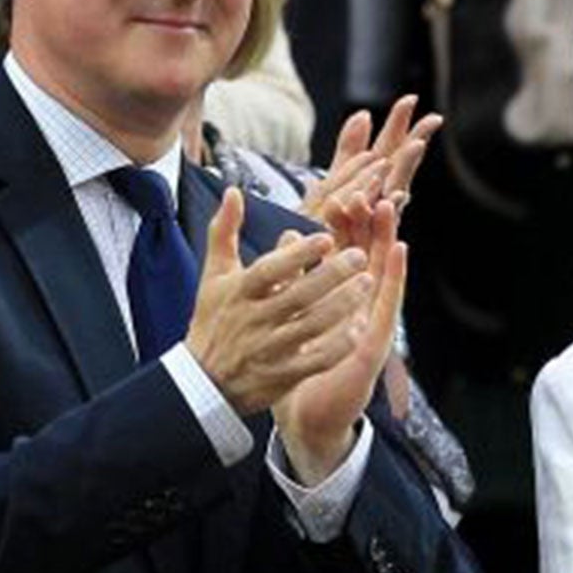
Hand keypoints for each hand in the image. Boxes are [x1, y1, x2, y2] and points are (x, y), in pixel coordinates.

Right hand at [185, 187, 374, 417]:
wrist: (204, 381)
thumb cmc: (214, 319)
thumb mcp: (214, 275)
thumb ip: (224, 232)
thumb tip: (233, 190)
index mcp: (238, 293)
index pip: (269, 271)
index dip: (297, 255)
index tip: (327, 236)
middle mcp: (253, 320)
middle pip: (297, 296)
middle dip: (331, 275)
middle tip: (360, 256)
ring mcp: (268, 350)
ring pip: (311, 326)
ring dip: (342, 305)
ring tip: (369, 283)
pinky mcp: (282, 376)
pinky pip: (315, 360)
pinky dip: (338, 344)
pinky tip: (360, 327)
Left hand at [274, 200, 408, 483]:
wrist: (309, 414)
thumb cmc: (302, 364)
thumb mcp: (292, 312)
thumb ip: (291, 274)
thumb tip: (286, 234)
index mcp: (340, 295)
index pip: (346, 246)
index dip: (346, 215)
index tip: (344, 180)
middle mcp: (361, 304)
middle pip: (369, 251)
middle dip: (370, 217)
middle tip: (372, 177)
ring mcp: (372, 321)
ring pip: (383, 270)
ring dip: (388, 235)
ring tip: (391, 201)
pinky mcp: (377, 341)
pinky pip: (388, 303)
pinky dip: (396, 275)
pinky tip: (400, 250)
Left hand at [300, 95, 441, 254]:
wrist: (314, 280)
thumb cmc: (329, 229)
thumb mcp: (338, 182)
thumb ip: (350, 150)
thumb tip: (364, 113)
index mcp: (376, 185)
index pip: (390, 150)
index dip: (400, 125)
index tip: (410, 98)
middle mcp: (381, 204)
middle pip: (400, 168)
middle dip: (414, 142)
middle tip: (431, 118)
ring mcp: (378, 227)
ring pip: (394, 195)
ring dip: (407, 169)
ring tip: (417, 145)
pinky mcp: (369, 250)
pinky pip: (378, 227)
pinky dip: (387, 211)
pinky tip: (395, 194)